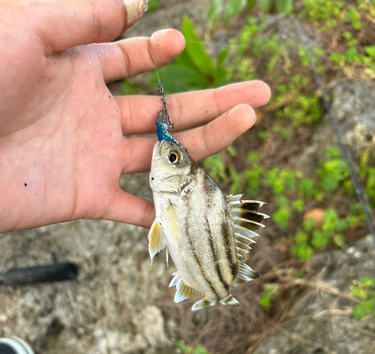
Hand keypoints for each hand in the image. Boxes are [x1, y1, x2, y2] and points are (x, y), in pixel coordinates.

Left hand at [0, 0, 270, 232]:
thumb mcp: (26, 32)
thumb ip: (78, 17)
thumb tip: (133, 4)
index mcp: (80, 73)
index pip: (131, 61)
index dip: (158, 50)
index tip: (179, 40)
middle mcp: (95, 116)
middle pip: (167, 109)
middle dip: (214, 100)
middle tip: (258, 95)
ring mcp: (96, 158)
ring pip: (162, 153)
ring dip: (206, 142)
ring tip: (247, 123)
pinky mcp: (87, 196)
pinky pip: (132, 208)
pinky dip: (161, 211)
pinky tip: (193, 207)